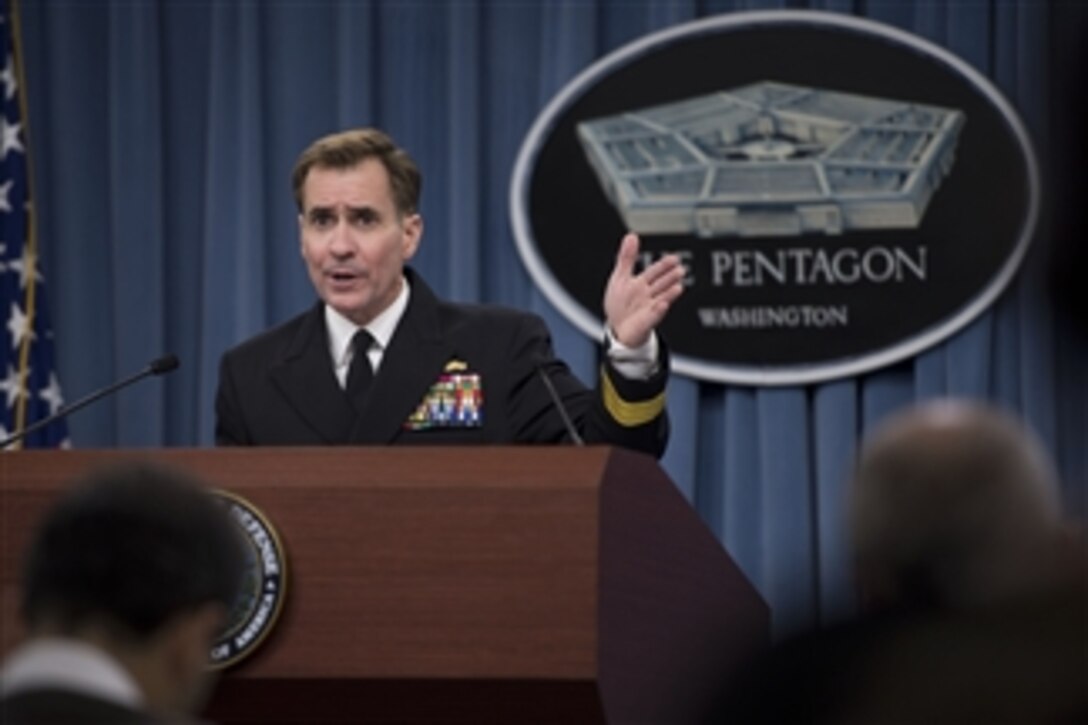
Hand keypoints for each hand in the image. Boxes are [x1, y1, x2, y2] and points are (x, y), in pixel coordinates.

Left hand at [603, 233, 684, 347]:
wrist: (617, 328)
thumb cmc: (620, 303)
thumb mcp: (620, 277)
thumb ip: (626, 257)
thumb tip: (631, 236)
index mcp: (642, 283)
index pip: (655, 272)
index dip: (664, 265)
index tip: (675, 258)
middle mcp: (648, 295)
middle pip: (661, 284)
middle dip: (670, 278)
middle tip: (681, 270)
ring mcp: (649, 308)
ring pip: (661, 298)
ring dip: (669, 293)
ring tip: (678, 287)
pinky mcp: (646, 321)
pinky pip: (653, 315)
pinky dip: (658, 310)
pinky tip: (663, 305)